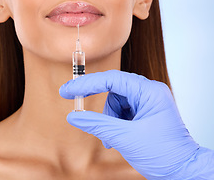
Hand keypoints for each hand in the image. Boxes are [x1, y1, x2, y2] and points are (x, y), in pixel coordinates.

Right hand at [60, 70, 212, 178]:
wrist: (182, 171)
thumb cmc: (162, 154)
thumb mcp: (125, 138)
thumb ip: (97, 124)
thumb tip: (73, 117)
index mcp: (150, 92)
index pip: (112, 79)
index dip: (87, 83)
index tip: (68, 90)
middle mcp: (149, 92)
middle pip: (113, 88)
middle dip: (98, 102)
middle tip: (74, 101)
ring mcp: (147, 101)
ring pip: (116, 101)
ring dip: (109, 119)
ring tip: (112, 138)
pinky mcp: (144, 111)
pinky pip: (122, 110)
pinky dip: (114, 122)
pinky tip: (117, 137)